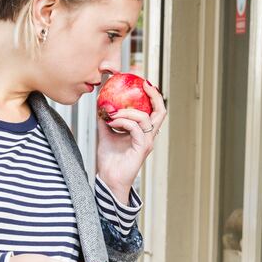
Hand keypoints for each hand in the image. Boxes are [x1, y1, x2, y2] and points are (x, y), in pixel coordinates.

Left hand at [95, 81, 166, 202]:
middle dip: (154, 96)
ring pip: (145, 118)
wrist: (108, 178)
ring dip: (127, 112)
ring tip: (112, 114)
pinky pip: (136, 128)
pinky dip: (124, 122)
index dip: (153, 96)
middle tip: (144, 84)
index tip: (144, 83)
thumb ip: (106, 120)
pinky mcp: (142, 148)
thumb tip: (100, 104)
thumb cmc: (109, 160)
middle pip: (160, 112)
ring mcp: (146, 142)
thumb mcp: (105, 134)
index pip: (154, 111)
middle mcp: (148, 136)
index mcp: (143, 132)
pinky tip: (113, 122)